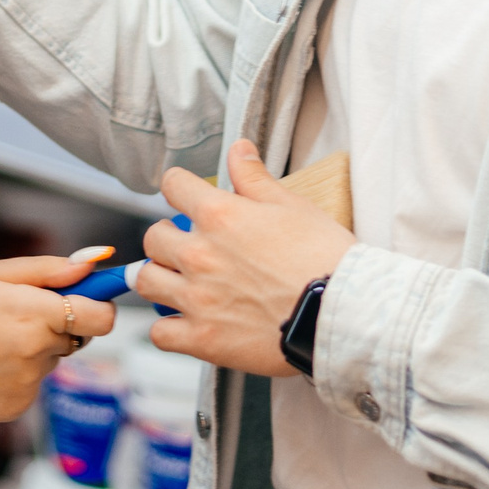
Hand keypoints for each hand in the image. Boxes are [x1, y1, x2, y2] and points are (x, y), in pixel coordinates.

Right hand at [0, 256, 117, 427]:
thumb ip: (47, 269)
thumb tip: (93, 263)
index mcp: (36, 314)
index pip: (103, 316)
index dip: (100, 303)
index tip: (89, 297)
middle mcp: (39, 353)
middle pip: (77, 336)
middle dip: (57, 323)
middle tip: (14, 315)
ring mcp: (29, 385)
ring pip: (50, 359)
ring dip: (34, 348)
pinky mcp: (17, 408)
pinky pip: (31, 383)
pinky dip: (16, 374)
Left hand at [140, 142, 353, 376]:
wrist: (342, 315)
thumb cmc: (324, 258)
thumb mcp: (293, 206)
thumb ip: (255, 178)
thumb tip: (238, 148)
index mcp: (219, 216)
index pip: (173, 185)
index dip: (179, 187)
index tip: (186, 196)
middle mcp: (199, 255)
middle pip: (152, 238)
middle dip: (167, 237)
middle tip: (187, 246)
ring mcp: (197, 299)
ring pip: (146, 282)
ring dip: (159, 279)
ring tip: (178, 282)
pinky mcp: (203, 339)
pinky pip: (160, 333)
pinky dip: (168, 328)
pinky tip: (185, 322)